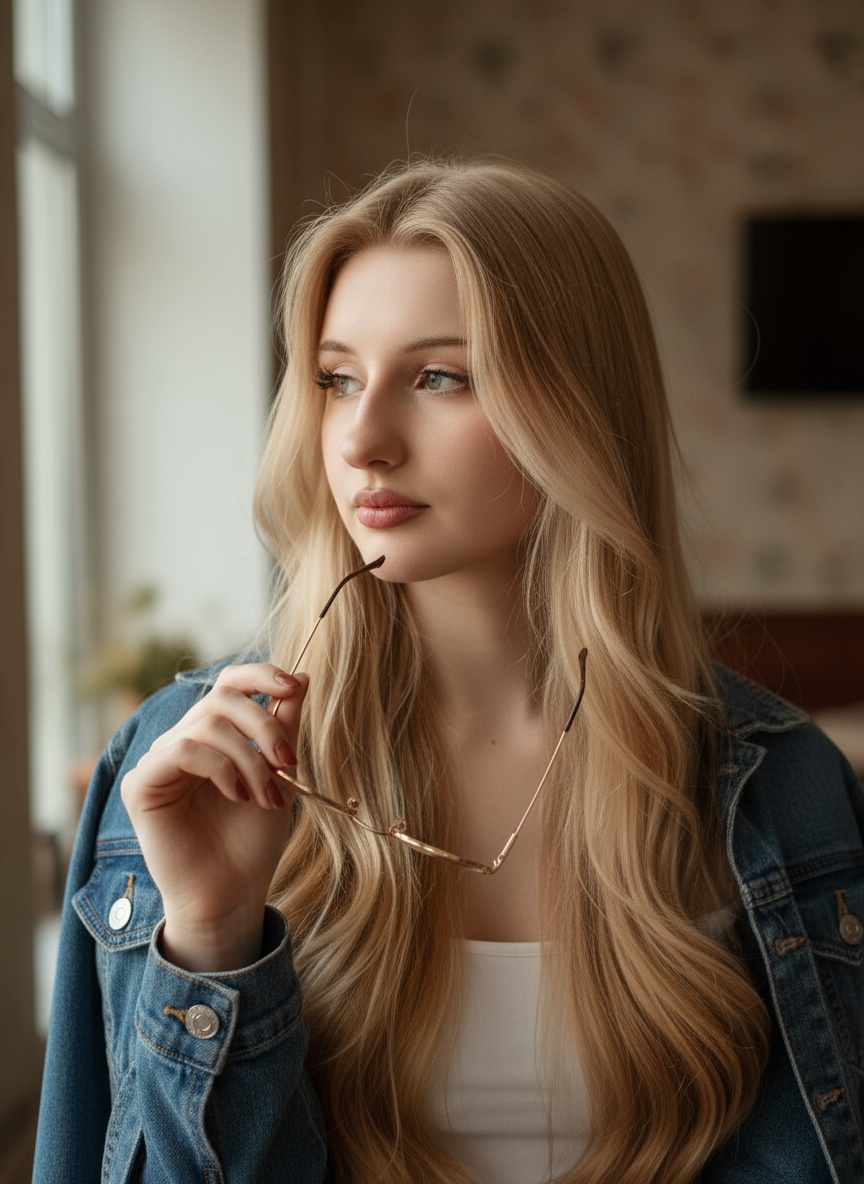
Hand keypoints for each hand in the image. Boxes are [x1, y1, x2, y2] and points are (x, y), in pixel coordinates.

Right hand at [120, 663, 307, 970]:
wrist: (232, 896)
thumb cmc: (252, 841)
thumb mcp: (278, 775)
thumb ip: (283, 727)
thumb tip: (300, 677)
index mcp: (212, 737)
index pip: (228, 684)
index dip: (259, 675)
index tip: (293, 684)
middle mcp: (181, 742)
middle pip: (221, 697)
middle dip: (264, 725)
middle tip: (288, 763)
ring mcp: (159, 762)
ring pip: (207, 723)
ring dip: (249, 757)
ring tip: (266, 795)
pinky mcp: (141, 784)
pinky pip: (182, 749)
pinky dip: (220, 767)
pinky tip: (236, 795)